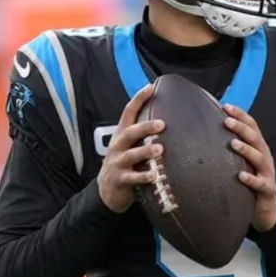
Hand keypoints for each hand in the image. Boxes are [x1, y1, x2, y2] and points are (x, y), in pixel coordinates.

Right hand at [98, 84, 164, 212]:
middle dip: (145, 127)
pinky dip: (143, 177)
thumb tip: (168, 119)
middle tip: (161, 124)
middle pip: (130, 132)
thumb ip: (143, 134)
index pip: (128, 112)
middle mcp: (118, 145)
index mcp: (122, 134)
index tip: (151, 87)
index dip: (138, 99)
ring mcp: (117, 162)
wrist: (107, 189)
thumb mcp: (130, 145)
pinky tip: (154, 176)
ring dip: (145, 151)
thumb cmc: (125, 162)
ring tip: (159, 149)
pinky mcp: (119, 179)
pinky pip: (132, 177)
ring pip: (131, 154)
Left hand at [224, 104, 275, 230]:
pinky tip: (240, 176)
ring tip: (232, 144)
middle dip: (241, 127)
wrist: (265, 208)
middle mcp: (264, 156)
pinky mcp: (267, 189)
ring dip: (246, 149)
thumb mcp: (242, 162)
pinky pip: (260, 183)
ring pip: (259, 158)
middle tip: (226, 121)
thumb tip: (207, 132)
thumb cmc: (249, 180)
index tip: (226, 106)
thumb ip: (232, 148)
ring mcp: (267, 173)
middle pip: (255, 138)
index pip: (252, 126)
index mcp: (258, 147)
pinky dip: (251, 179)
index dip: (241, 115)